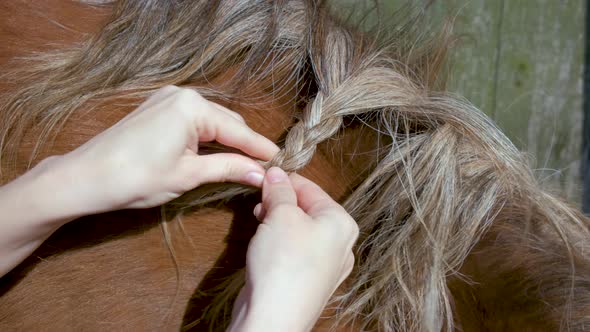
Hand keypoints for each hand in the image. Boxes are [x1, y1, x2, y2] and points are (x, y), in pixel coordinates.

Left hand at [51, 85, 277, 214]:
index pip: (238, 131)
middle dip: (245, 145)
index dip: (261, 149)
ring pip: (211, 121)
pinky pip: (193, 121)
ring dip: (227, 141)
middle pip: (227, 122)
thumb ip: (229, 168)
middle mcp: (183, 95)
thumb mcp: (188, 175)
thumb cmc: (136, 178)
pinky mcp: (157, 108)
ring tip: (244, 164)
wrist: (86, 177)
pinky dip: (207, 137)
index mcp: (192, 107)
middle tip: (264, 168)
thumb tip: (261, 174)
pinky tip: (216, 153)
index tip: (283, 162)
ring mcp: (167, 99)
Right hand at [228, 167, 358, 331]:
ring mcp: (326, 266)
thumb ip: (279, 190)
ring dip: (277, 220)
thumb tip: (276, 173)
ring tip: (258, 218)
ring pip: (299, 230)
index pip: (313, 188)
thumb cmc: (284, 263)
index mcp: (342, 223)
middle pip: (307, 209)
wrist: (274, 317)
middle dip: (280, 201)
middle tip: (259, 200)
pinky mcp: (308, 281)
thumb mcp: (280, 214)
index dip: (285, 179)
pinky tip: (263, 241)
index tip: (265, 175)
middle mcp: (340, 244)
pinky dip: (279, 241)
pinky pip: (294, 251)